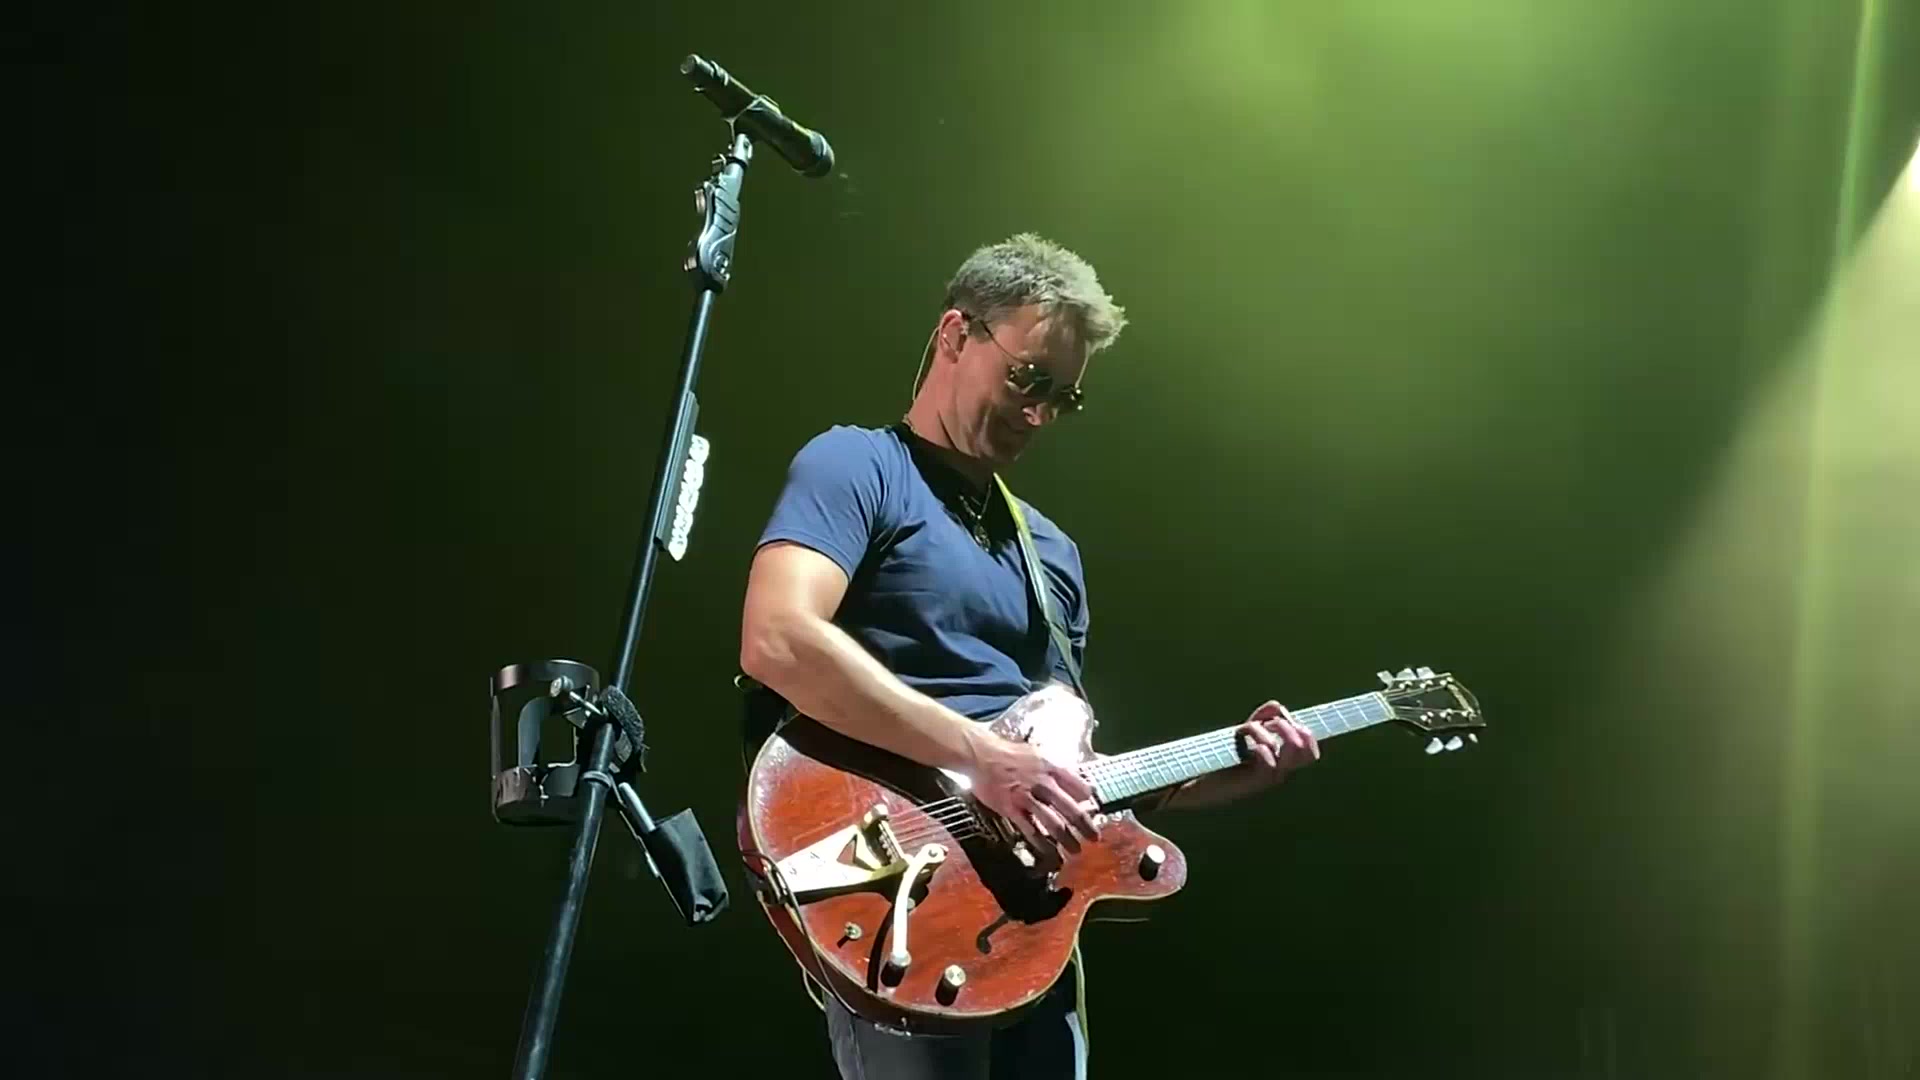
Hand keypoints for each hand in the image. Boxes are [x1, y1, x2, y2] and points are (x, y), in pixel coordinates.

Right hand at [966, 732, 1100, 859]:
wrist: (981, 755)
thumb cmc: (1010, 754)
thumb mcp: (1039, 754)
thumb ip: (1058, 769)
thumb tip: (1076, 781)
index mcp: (1052, 768)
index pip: (1080, 787)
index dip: (1090, 802)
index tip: (1096, 811)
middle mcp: (1043, 783)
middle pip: (1071, 809)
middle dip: (1086, 826)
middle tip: (1095, 837)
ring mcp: (1027, 797)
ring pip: (1053, 823)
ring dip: (1067, 840)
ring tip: (1076, 850)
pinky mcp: (1011, 808)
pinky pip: (1030, 830)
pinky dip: (1042, 844)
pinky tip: (1050, 853)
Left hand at [1163, 700, 1320, 808]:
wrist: (1188, 784)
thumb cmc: (1215, 761)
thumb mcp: (1243, 736)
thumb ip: (1262, 720)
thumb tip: (1276, 706)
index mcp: (1278, 763)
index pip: (1310, 751)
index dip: (1304, 731)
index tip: (1283, 719)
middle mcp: (1277, 772)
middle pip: (1306, 749)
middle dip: (1289, 727)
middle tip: (1265, 724)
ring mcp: (1266, 779)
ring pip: (1289, 751)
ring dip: (1268, 731)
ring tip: (1245, 729)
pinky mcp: (1251, 783)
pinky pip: (1269, 761)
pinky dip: (1258, 744)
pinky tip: (1239, 739)